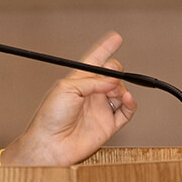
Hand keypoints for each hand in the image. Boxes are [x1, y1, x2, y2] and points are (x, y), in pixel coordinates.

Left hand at [0, 32, 136, 165]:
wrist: (51, 144)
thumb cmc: (50, 117)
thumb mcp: (67, 89)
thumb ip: (92, 81)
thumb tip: (113, 79)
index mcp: (78, 82)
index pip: (94, 60)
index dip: (105, 48)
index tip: (116, 37)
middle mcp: (91, 94)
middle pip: (112, 76)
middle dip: (116, 71)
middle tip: (113, 74)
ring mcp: (100, 109)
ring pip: (121, 92)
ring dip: (122, 88)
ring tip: (116, 93)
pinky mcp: (108, 125)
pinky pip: (126, 112)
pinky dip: (131, 104)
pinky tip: (127, 100)